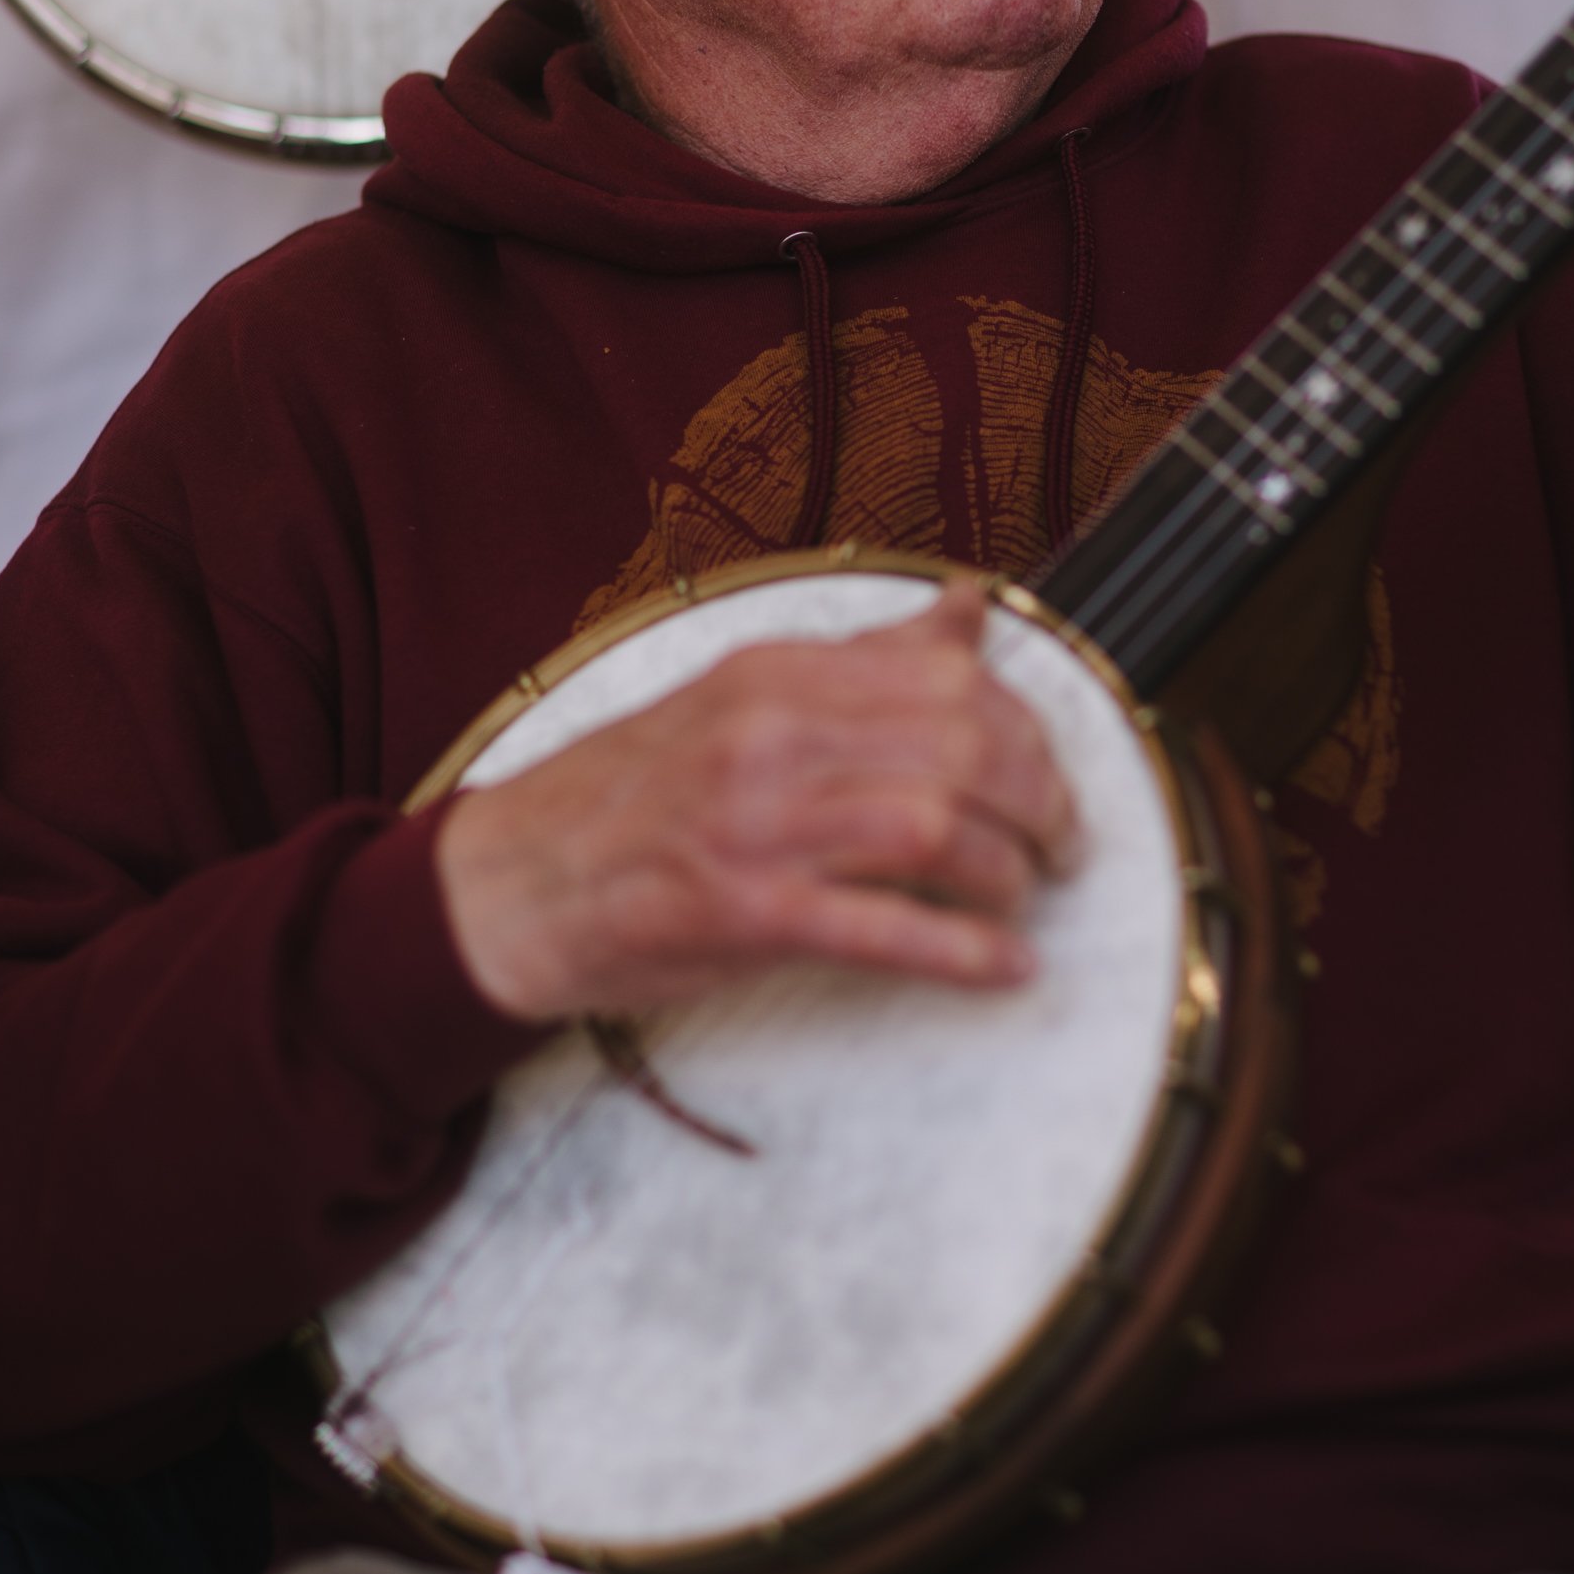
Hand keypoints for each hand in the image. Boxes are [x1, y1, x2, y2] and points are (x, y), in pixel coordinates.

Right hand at [435, 580, 1079, 1026]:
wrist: (510, 884)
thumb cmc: (632, 796)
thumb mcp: (742, 697)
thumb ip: (866, 659)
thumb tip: (969, 606)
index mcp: (777, 673)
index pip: (948, 675)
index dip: (1028, 727)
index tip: (1050, 771)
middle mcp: (772, 735)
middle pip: (964, 748)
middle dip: (1043, 801)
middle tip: (1062, 844)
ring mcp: (757, 825)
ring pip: (938, 829)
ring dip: (1010, 872)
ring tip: (1025, 896)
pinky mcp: (745, 914)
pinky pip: (885, 929)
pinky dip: (965, 952)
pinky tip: (1007, 967)